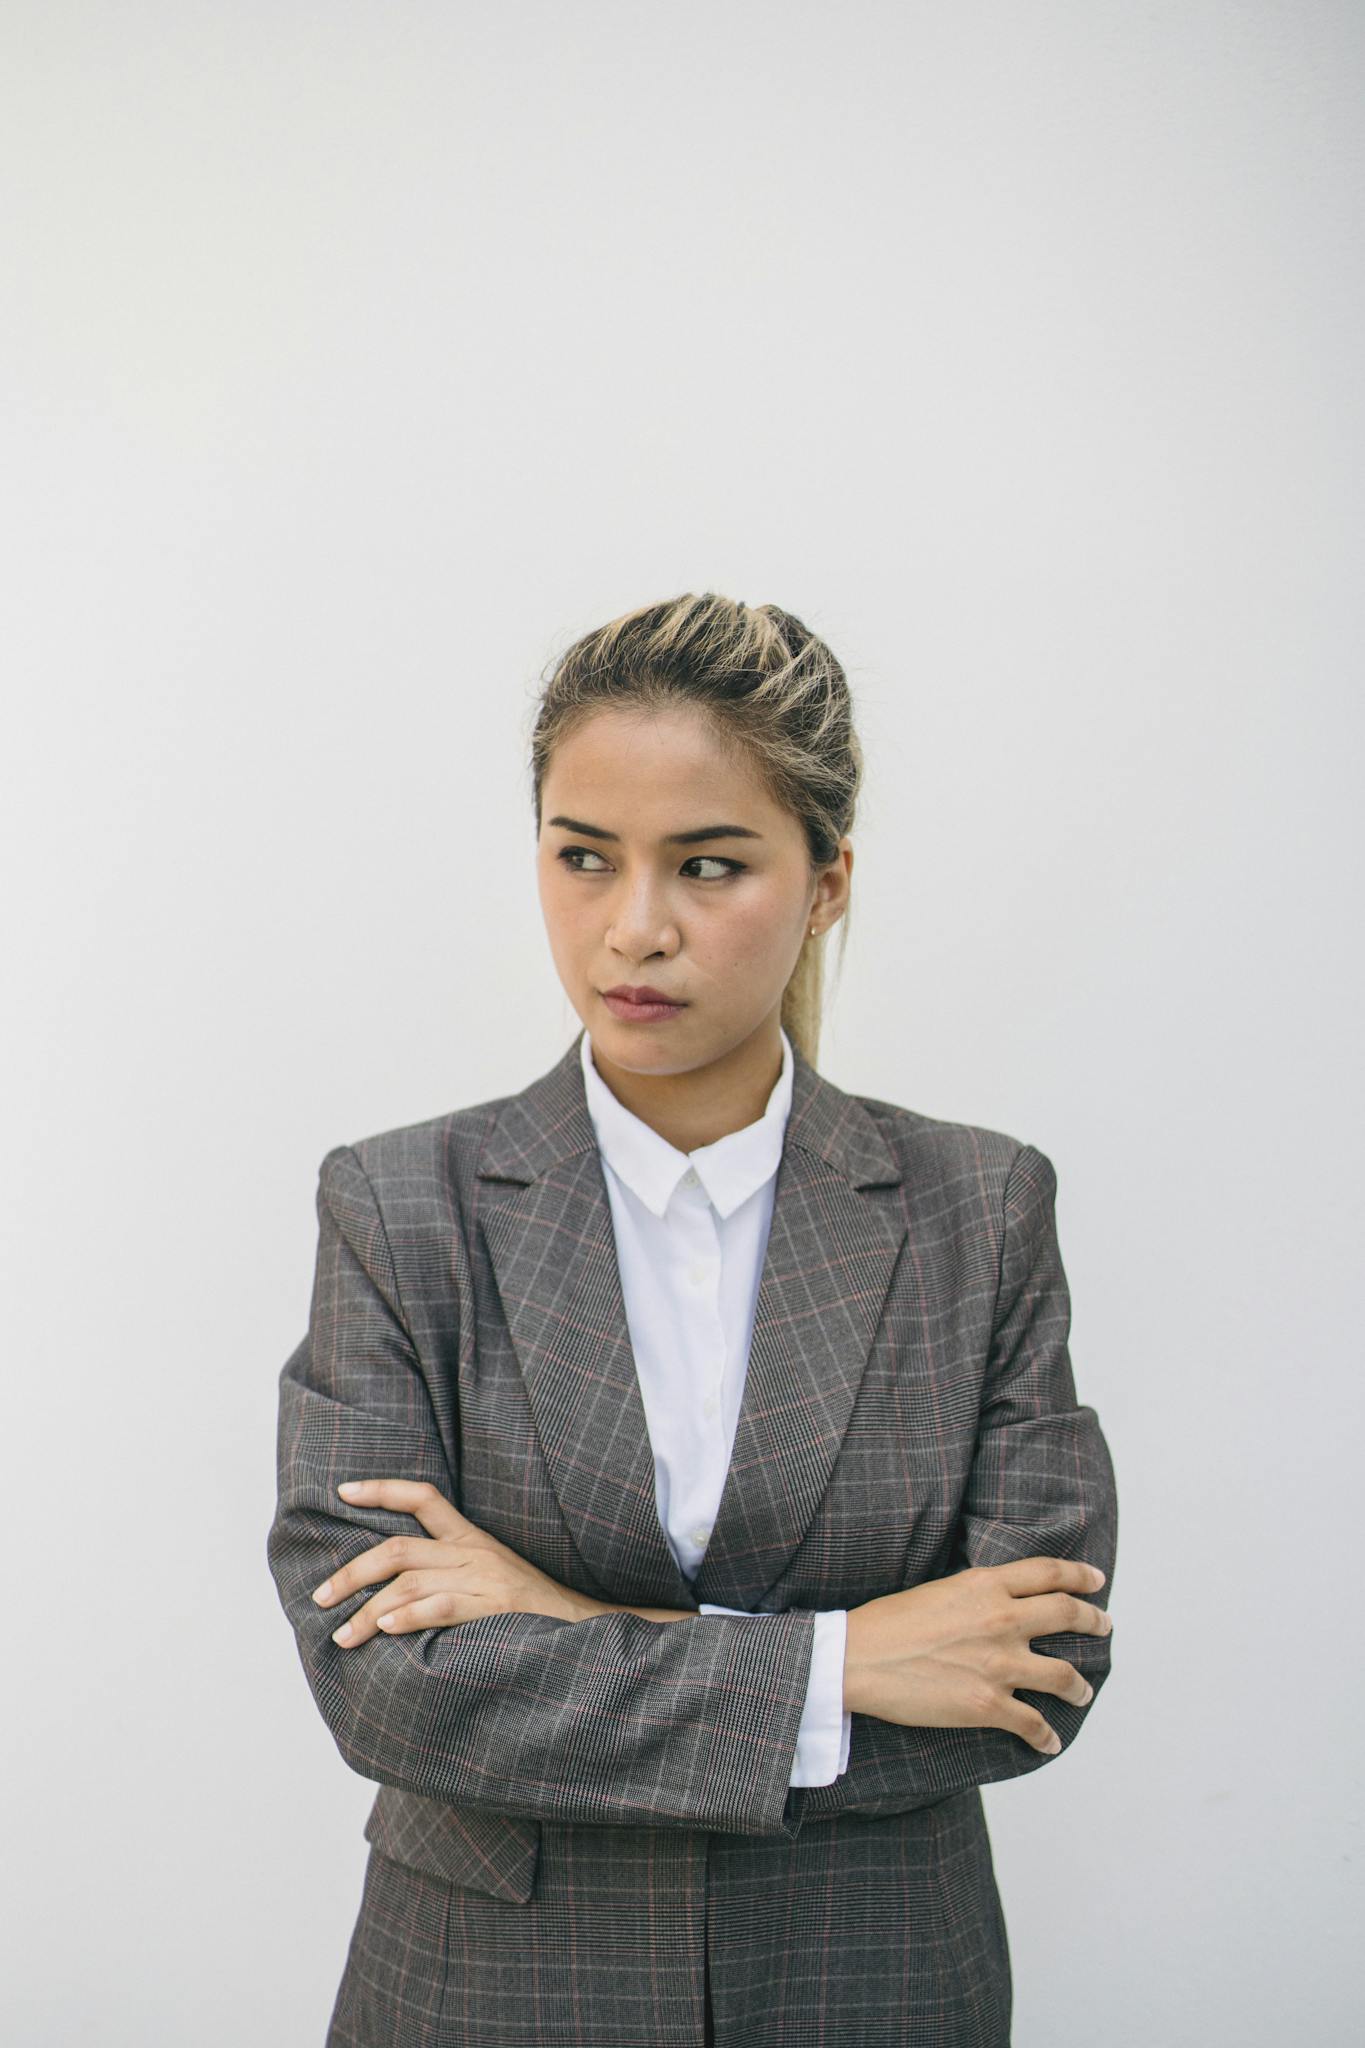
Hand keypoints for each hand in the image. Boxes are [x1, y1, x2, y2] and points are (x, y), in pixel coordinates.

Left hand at [310, 1478, 602, 1644]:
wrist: (584, 1626)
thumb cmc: (530, 1610)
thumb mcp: (492, 1575)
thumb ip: (449, 1573)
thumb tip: (393, 1592)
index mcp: (471, 1539)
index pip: (423, 1497)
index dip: (382, 1489)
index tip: (343, 1491)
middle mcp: (472, 1552)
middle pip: (397, 1548)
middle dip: (352, 1572)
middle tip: (321, 1597)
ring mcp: (483, 1578)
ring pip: (410, 1581)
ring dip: (368, 1610)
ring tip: (342, 1634)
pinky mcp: (493, 1606)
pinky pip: (442, 1606)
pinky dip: (410, 1616)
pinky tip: (386, 1628)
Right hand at [842, 1556, 1112, 1754]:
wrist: (859, 1658)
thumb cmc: (890, 1623)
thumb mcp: (942, 1588)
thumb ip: (979, 1593)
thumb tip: (1002, 1602)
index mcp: (987, 1585)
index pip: (1049, 1573)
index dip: (1080, 1577)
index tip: (1097, 1582)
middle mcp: (1002, 1619)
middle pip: (1067, 1615)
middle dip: (1094, 1622)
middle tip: (1104, 1627)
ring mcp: (999, 1664)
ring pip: (1064, 1675)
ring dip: (1079, 1686)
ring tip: (1083, 1691)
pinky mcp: (988, 1704)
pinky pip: (1033, 1724)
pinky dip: (1046, 1737)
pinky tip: (1049, 1742)